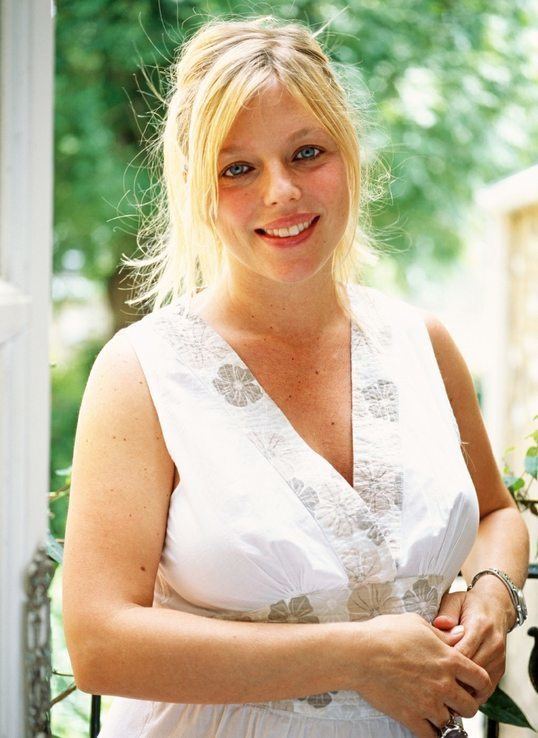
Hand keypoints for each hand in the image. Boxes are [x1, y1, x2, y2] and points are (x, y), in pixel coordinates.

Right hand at [351, 612, 491, 737]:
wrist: (360, 653)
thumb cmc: (385, 634)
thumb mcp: (418, 624)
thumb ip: (442, 634)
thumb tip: (459, 634)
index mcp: (448, 660)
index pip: (481, 679)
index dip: (479, 683)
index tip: (472, 685)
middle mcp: (443, 684)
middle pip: (471, 707)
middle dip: (465, 704)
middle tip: (455, 700)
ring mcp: (428, 703)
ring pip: (452, 723)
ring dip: (446, 718)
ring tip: (437, 710)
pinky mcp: (411, 716)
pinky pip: (430, 736)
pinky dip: (431, 733)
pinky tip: (427, 725)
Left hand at [432, 587, 509, 702]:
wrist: (496, 606)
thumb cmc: (469, 604)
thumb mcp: (455, 600)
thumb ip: (446, 613)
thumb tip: (439, 624)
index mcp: (480, 626)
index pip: (462, 652)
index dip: (445, 662)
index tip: (429, 665)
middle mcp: (493, 644)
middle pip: (471, 670)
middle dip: (452, 677)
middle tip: (431, 681)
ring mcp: (499, 658)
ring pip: (479, 681)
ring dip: (461, 685)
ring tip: (442, 686)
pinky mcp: (501, 668)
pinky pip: (486, 686)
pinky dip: (471, 689)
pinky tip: (456, 687)